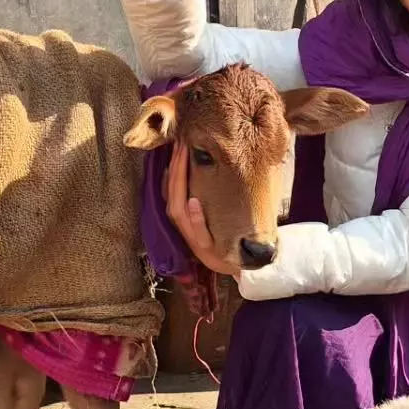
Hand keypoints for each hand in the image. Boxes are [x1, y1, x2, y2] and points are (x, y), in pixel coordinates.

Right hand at [166, 142, 239, 276]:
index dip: (171, 167)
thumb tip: (203, 168)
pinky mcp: (207, 250)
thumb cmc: (224, 237)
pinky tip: (193, 201)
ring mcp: (194, 239)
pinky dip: (195, 218)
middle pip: (172, 195)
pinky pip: (198, 234)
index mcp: (183, 218)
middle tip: (180, 144)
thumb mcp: (211, 215)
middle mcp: (184, 227)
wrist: (238, 265)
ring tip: (182, 163)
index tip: (176, 144)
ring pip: (179, 211)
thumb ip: (203, 195)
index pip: (170, 189)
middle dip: (175, 169)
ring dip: (180, 185)